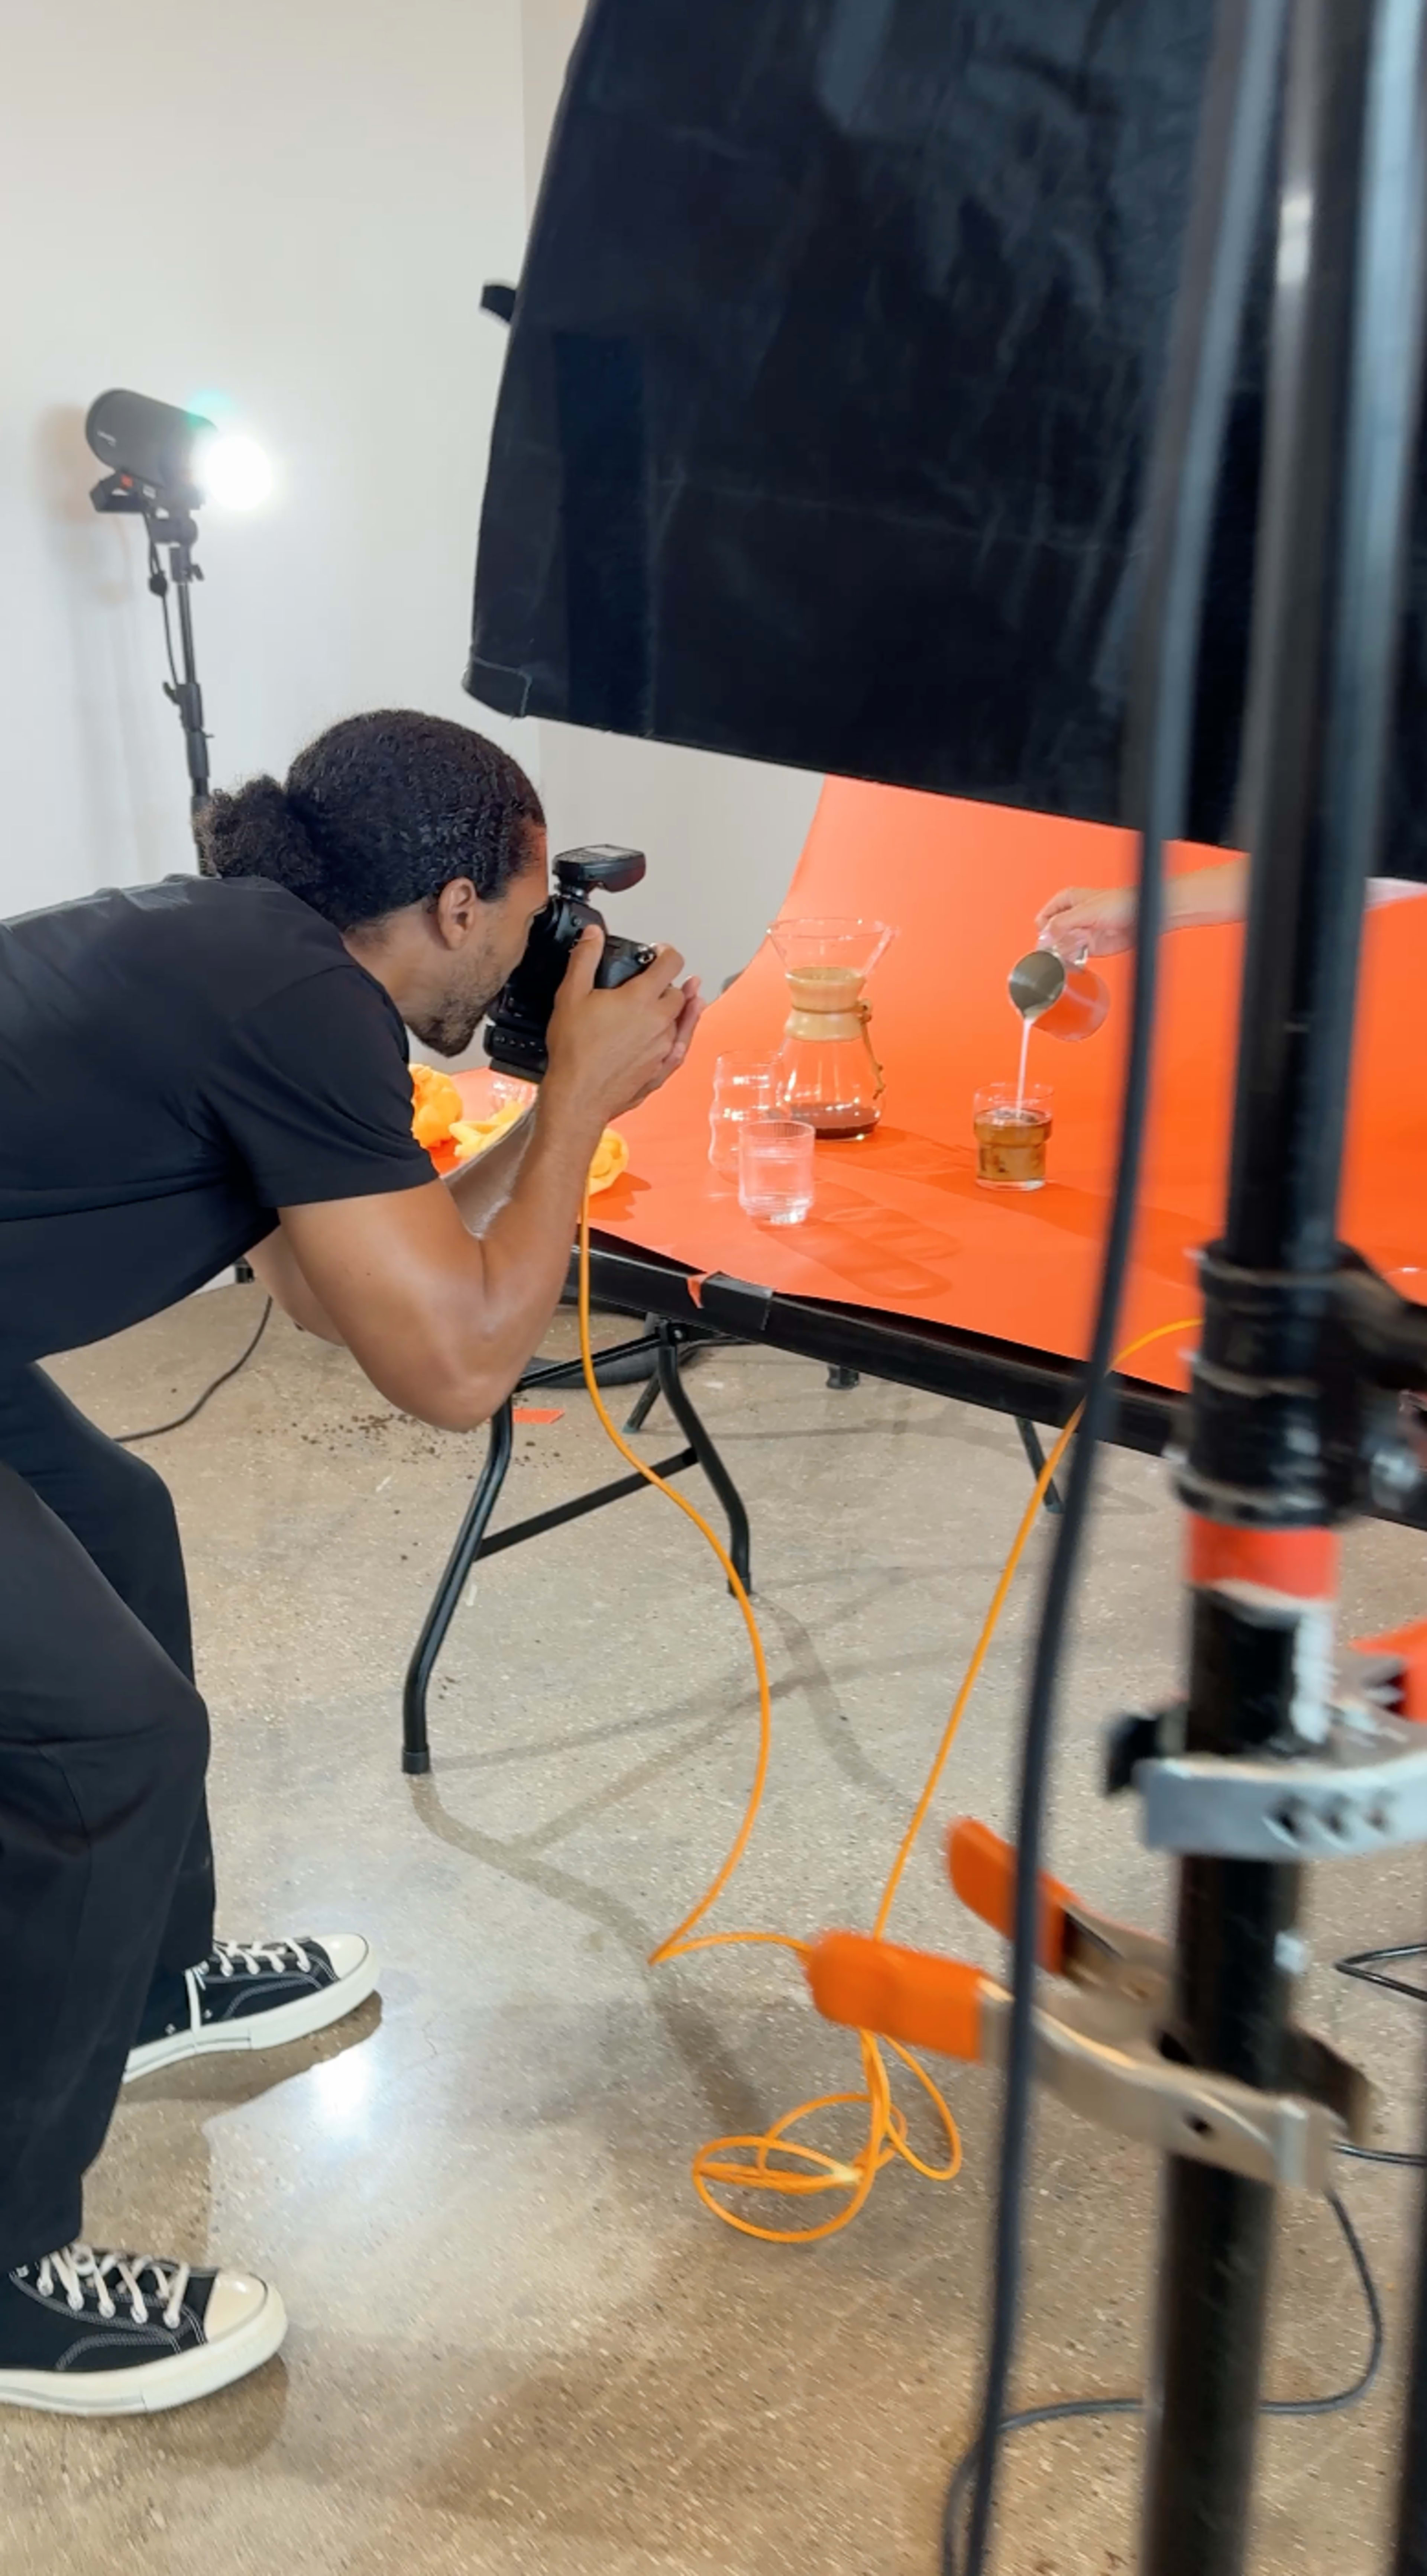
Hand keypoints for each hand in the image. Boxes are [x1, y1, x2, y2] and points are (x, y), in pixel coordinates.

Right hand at [544, 928, 693, 1125]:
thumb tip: (593, 934)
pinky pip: (679, 1049)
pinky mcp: (660, 1070)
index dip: (667, 953)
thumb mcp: (571, 995)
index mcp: (641, 998)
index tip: (659, 953)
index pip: (670, 964)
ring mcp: (663, 1048)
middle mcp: (659, 1022)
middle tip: (655, 981)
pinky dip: (681, 1036)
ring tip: (671, 1000)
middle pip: (678, 993)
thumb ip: (585, 959)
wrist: (578, 1096)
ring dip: (676, 1009)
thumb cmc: (574, 1050)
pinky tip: (678, 1033)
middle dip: (669, 983)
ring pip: (680, 1021)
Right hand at [1035, 884, 1135, 957]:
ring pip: (1061, 948)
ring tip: (1083, 943)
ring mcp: (1079, 933)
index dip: (1045, 930)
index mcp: (1066, 901)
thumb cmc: (1122, 903)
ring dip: (1068, 951)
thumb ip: (1063, 923)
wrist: (1142, 917)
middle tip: (1072, 939)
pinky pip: (1073, 957)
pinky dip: (1075, 959)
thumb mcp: (1087, 910)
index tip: (1053, 936)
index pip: (1043, 919)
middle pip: (1050, 936)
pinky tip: (1084, 953)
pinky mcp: (1088, 947)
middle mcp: (1071, 917)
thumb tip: (1044, 937)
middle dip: (1057, 942)